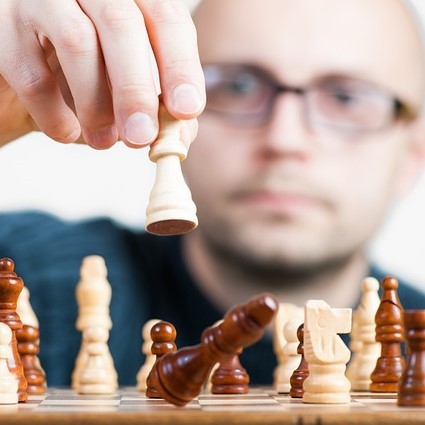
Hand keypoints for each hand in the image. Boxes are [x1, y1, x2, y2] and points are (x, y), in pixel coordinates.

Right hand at [0, 0, 204, 148]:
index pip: (166, 18)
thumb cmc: (81, 81)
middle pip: (122, 23)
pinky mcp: (2, 22)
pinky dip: (54, 115)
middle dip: (136, 89)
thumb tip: (181, 136)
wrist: (19, 81)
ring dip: (95, 105)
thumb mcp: (125, 90)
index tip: (186, 110)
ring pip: (77, 42)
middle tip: (141, 137)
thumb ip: (157, 108)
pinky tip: (67, 133)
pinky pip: (32, 73)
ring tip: (104, 142)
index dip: (180, 65)